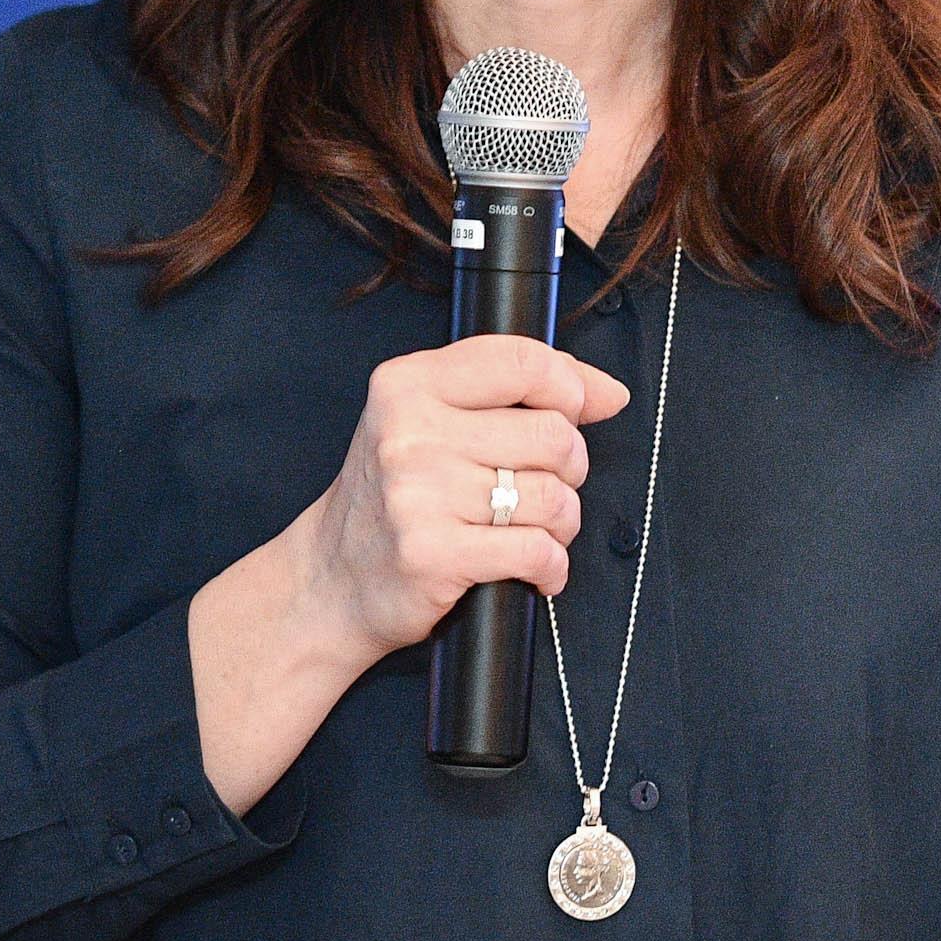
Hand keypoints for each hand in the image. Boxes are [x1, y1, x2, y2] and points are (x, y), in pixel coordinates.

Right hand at [297, 335, 633, 663]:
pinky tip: (533, 567)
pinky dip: (551, 566)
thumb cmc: (395, 496)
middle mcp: (408, 433)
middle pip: (553, 434)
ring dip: (561, 522)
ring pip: (553, 497)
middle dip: (569, 467)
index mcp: (408, 384)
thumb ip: (518, 391)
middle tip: (539, 486)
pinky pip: (537, 551)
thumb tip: (608, 392)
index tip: (574, 413)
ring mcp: (417, 494)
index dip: (570, 388)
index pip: (525, 361)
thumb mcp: (434, 421)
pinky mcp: (431, 554)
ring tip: (531, 530)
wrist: (332, 579)